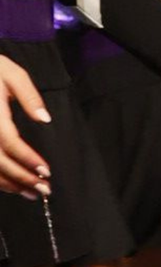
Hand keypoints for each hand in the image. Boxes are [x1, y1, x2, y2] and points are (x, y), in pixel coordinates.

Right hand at [0, 57, 51, 198]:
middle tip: (44, 190)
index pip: (9, 142)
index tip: (45, 171)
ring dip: (9, 184)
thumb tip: (44, 119)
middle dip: (21, 178)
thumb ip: (29, 96)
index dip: (27, 159)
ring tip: (31, 193)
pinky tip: (11, 185)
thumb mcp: (12, 74)